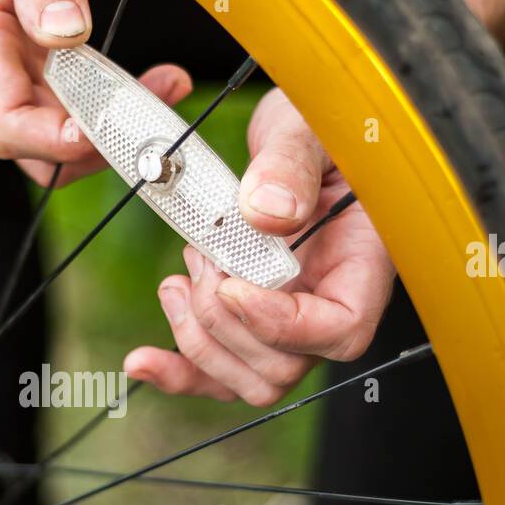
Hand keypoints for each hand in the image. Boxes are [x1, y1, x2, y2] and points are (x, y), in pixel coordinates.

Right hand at [0, 0, 191, 185]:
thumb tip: (68, 30)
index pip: (5, 122)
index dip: (54, 140)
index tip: (102, 129)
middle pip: (29, 143)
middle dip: (93, 141)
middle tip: (151, 116)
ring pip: (46, 133)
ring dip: (104, 125)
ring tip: (161, 88)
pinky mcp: (15, 70)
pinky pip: (55, 106)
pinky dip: (98, 104)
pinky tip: (141, 82)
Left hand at [124, 88, 394, 405]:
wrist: (297, 130)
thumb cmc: (317, 124)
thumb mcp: (307, 126)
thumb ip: (290, 165)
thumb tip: (265, 212)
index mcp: (363, 261)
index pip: (341, 329)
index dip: (282, 324)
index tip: (233, 286)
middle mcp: (331, 304)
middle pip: (284, 366)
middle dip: (225, 322)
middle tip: (202, 258)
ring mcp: (292, 321)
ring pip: (250, 380)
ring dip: (199, 338)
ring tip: (180, 277)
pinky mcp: (253, 323)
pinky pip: (221, 372)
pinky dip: (178, 373)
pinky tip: (142, 361)